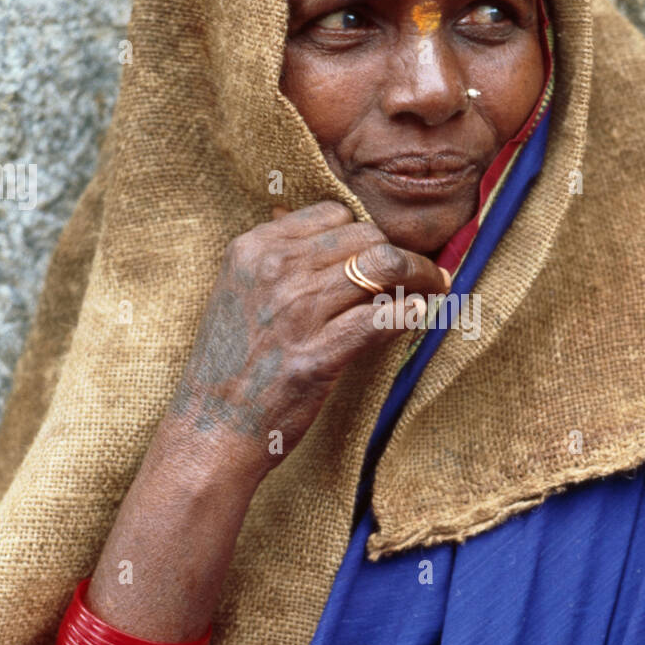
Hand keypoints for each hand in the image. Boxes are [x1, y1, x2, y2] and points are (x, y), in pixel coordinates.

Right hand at [169, 200, 449, 479]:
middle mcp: (274, 272)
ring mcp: (296, 313)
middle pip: (366, 235)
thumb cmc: (230, 365)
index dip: (366, 234)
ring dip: (421, 277)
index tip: (382, 255)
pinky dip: (412, 314)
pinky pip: (384, 319)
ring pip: (384, 267)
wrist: (210, 430)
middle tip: (423, 274)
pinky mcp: (317, 357)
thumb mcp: (238, 294)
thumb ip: (277, 262)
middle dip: (401, 252)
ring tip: (435, 290)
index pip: (334, 214)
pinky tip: (420, 316)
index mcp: (253, 249)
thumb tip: (334, 235)